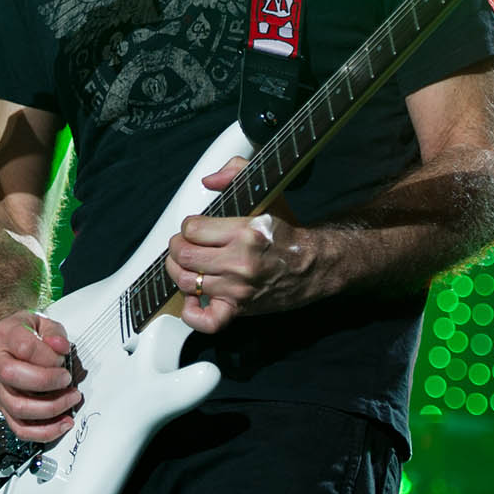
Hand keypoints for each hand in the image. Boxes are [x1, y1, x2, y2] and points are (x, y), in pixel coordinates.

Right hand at [0, 310, 81, 442]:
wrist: (2, 344)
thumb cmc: (23, 333)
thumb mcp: (41, 322)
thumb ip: (54, 332)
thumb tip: (60, 347)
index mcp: (5, 337)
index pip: (24, 348)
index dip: (48, 356)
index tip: (62, 359)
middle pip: (14, 378)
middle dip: (48, 382)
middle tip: (67, 380)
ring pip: (18, 407)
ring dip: (51, 408)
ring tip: (70, 400)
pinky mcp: (3, 408)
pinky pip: (20, 428)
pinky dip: (44, 432)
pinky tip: (62, 424)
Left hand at [165, 156, 322, 332]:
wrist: (315, 265)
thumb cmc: (287, 234)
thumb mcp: (266, 193)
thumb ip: (236, 173)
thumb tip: (209, 180)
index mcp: (245, 232)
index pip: (192, 229)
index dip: (189, 226)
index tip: (196, 227)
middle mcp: (240, 263)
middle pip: (184, 256)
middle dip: (179, 247)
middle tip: (186, 245)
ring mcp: (239, 289)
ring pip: (187, 283)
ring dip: (179, 273)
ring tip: (187, 266)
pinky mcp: (241, 309)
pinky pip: (207, 321)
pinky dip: (192, 313)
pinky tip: (193, 299)